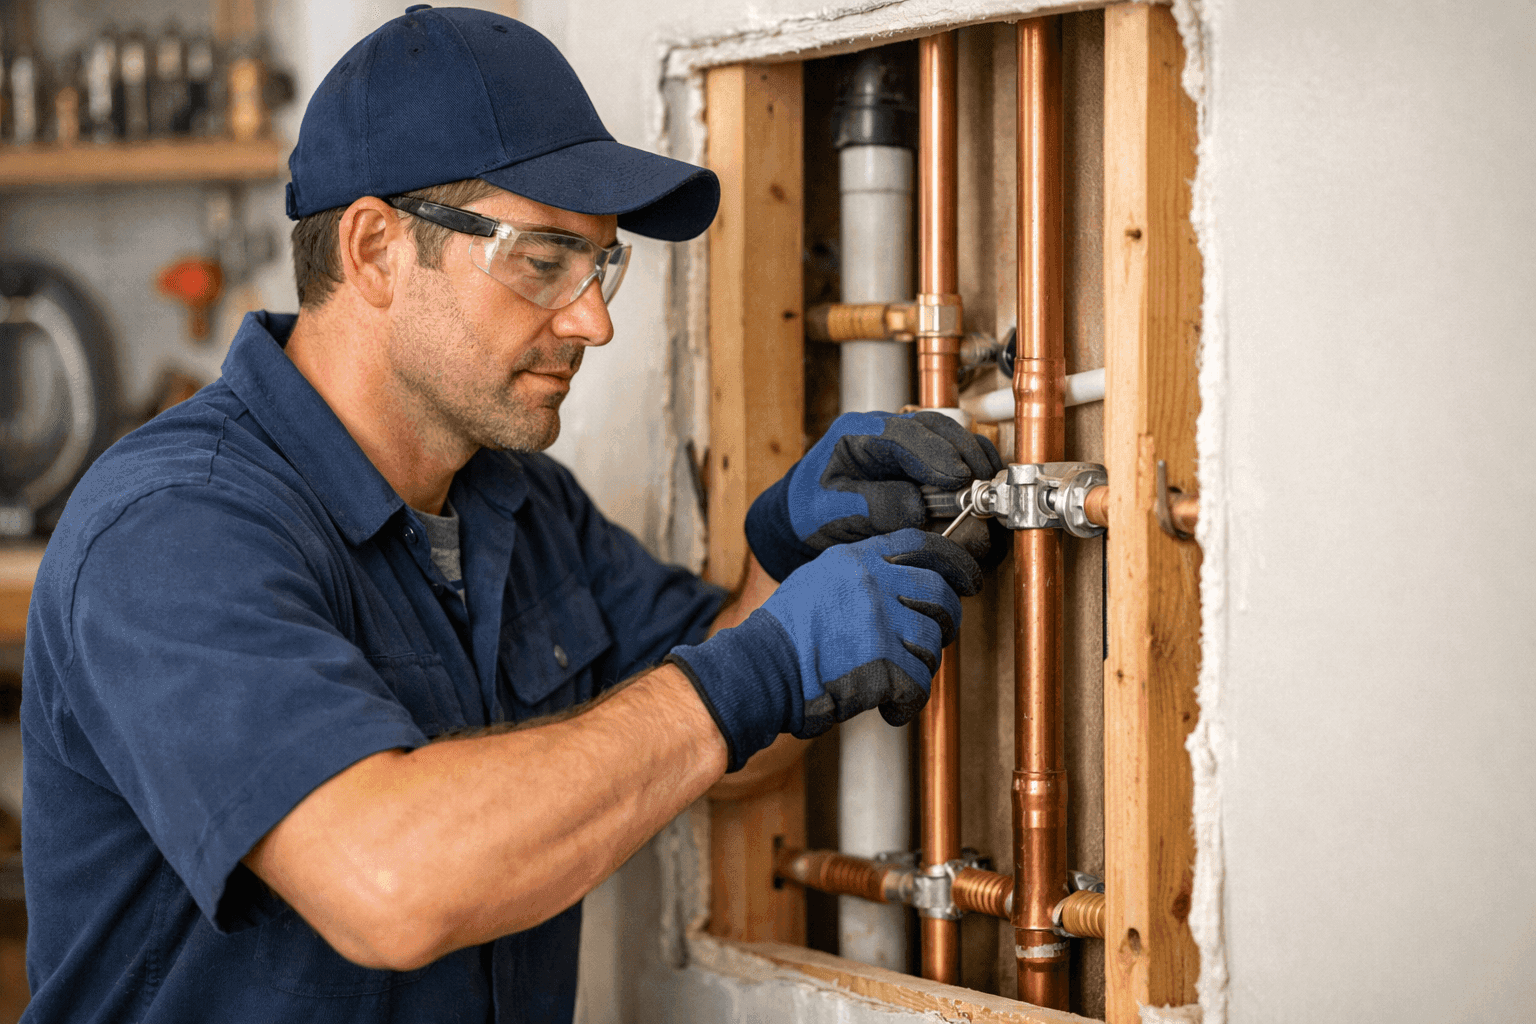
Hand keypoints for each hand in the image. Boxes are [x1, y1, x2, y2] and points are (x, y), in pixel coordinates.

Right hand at [665, 529, 980, 769]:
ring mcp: (879, 621)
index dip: (955, 562)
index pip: (921, 544)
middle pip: (939, 595)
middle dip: (946, 623)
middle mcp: (871, 582)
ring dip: (921, 668)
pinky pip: (918, 684)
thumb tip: (904, 583)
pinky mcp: (882, 662)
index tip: (970, 579)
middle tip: (935, 641)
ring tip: (895, 680)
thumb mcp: (818, 581)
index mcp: (856, 559)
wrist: (760, 672)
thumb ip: (860, 574)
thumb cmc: (784, 637)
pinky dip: (907, 704)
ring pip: (932, 643)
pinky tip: (890, 709)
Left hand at [745, 410, 1003, 580]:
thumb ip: (873, 507)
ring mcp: (906, 441)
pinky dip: (974, 467)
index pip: (901, 434)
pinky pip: (955, 454)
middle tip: (983, 484)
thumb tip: (918, 506)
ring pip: (952, 436)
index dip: (934, 454)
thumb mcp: (830, 513)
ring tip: (989, 486)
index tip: (959, 477)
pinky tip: (985, 486)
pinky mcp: (921, 458)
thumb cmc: (812, 512)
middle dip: (964, 454)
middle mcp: (886, 430)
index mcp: (855, 434)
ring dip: (974, 460)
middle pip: (936, 427)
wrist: (805, 514)